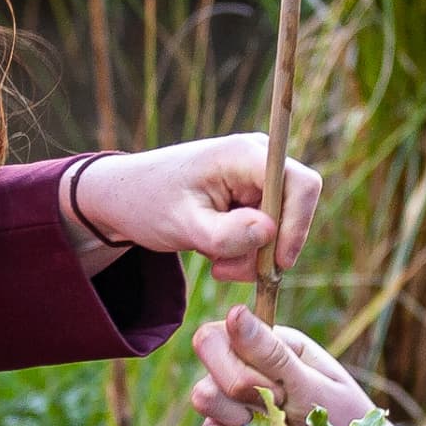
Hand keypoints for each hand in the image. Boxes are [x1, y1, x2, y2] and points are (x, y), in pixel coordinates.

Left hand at [64, 137, 321, 284]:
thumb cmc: (148, 203)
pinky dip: (247, 250)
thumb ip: (226, 233)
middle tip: (226, 271)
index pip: (300, 184)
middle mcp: (258, 159)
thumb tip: (269, 232)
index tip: (278, 263)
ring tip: (215, 263)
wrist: (125, 197)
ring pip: (280, 225)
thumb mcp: (182, 226)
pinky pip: (267, 229)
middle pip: (293, 208)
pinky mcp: (252, 195)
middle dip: (268, 247)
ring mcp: (256, 177)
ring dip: (253, 254)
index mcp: (244, 154)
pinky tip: (217, 253)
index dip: (298, 224)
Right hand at [191, 308, 425, 425]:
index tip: (274, 392)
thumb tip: (234, 313)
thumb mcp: (318, 388)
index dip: (231, 372)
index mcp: (266, 352)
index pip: (211, 342)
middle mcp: (244, 386)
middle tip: (286, 425)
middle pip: (201, 394)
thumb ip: (273, 356)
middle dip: (243, 417)